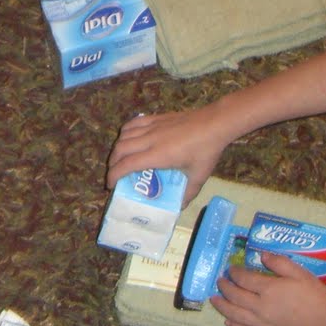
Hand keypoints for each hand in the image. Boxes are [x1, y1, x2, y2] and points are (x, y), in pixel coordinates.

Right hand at [105, 104, 234, 203]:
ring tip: (120, 159)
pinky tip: (128, 138)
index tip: (110, 185)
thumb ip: (187, 194)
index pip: (127, 165)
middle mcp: (150, 139)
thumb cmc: (206, 150)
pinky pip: (133, 123)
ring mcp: (152, 126)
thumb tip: (178, 207)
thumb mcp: (198, 177)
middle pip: (120, 149)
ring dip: (117, 148)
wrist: (215, 123)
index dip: (114, 175)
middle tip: (115, 175)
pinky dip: (125, 132)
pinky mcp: (156, 117)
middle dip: (112, 164)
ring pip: (124, 135)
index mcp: (158, 155)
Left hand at [212, 252, 325, 325]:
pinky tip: (228, 322)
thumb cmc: (314, 295)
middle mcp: (261, 307)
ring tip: (214, 300)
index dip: (234, 272)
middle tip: (220, 281)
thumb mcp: (299, 272)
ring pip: (235, 316)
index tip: (231, 269)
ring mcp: (262, 325)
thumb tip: (261, 255)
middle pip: (235, 297)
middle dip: (225, 287)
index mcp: (269, 289)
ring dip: (222, 307)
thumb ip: (279, 262)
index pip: (244, 279)